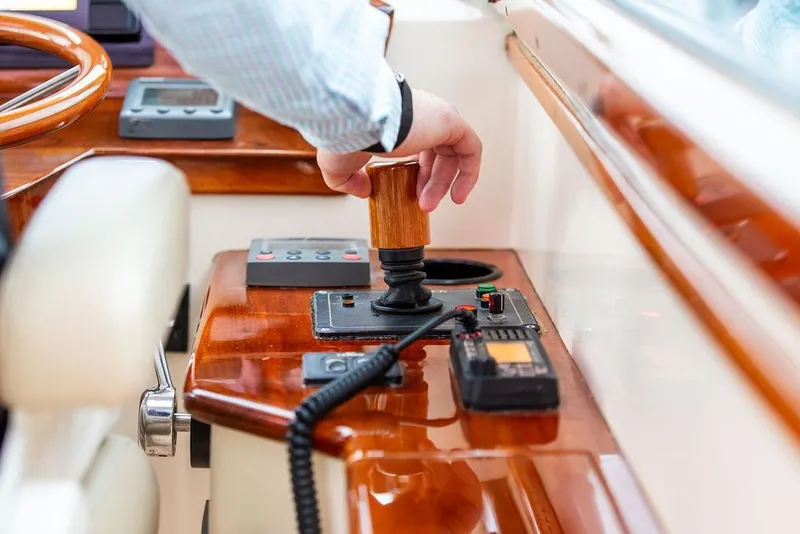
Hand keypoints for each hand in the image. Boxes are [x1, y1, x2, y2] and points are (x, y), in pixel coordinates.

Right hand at [316, 89, 481, 211]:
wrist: (358, 118)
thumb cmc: (347, 133)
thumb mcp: (338, 164)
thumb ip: (349, 180)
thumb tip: (364, 191)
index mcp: (398, 120)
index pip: (416, 145)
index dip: (416, 173)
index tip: (408, 193)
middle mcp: (420, 116)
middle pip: (435, 153)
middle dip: (430, 183)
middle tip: (421, 204)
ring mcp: (437, 118)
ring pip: (450, 154)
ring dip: (442, 184)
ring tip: (428, 205)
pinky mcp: (451, 122)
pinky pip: (471, 149)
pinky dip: (469, 173)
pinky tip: (458, 195)